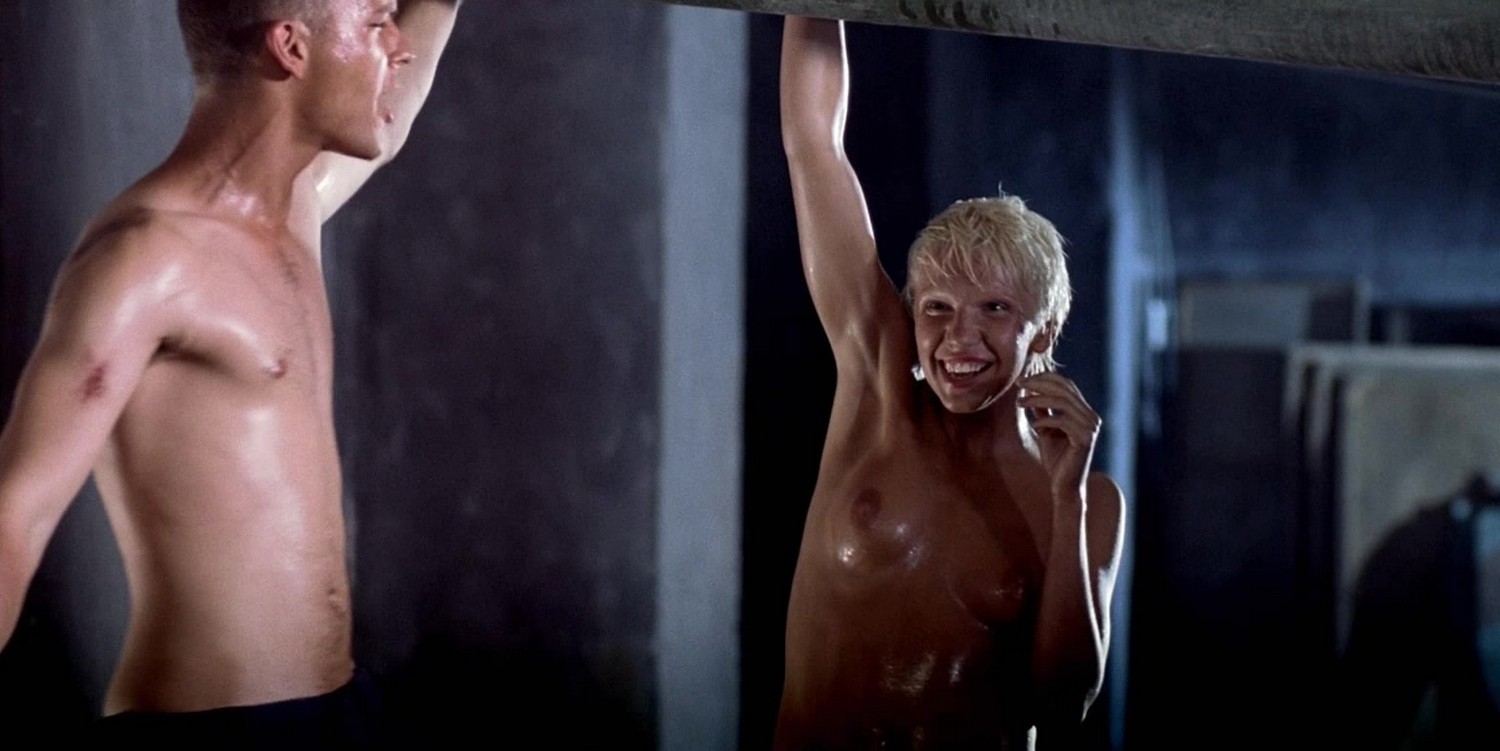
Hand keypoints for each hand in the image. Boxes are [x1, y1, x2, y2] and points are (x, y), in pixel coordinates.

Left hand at [1018, 372, 1100, 501]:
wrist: (1064, 486)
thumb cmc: (1056, 459)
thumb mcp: (1045, 429)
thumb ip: (1043, 409)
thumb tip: (1030, 387)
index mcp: (1084, 412)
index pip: (1066, 384)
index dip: (1044, 378)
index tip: (1021, 380)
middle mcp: (1091, 417)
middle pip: (1064, 389)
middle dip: (1039, 384)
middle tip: (1018, 385)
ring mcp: (1091, 428)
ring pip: (1063, 402)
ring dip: (1038, 399)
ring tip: (1019, 403)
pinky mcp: (1085, 439)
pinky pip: (1063, 421)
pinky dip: (1045, 420)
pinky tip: (1034, 426)